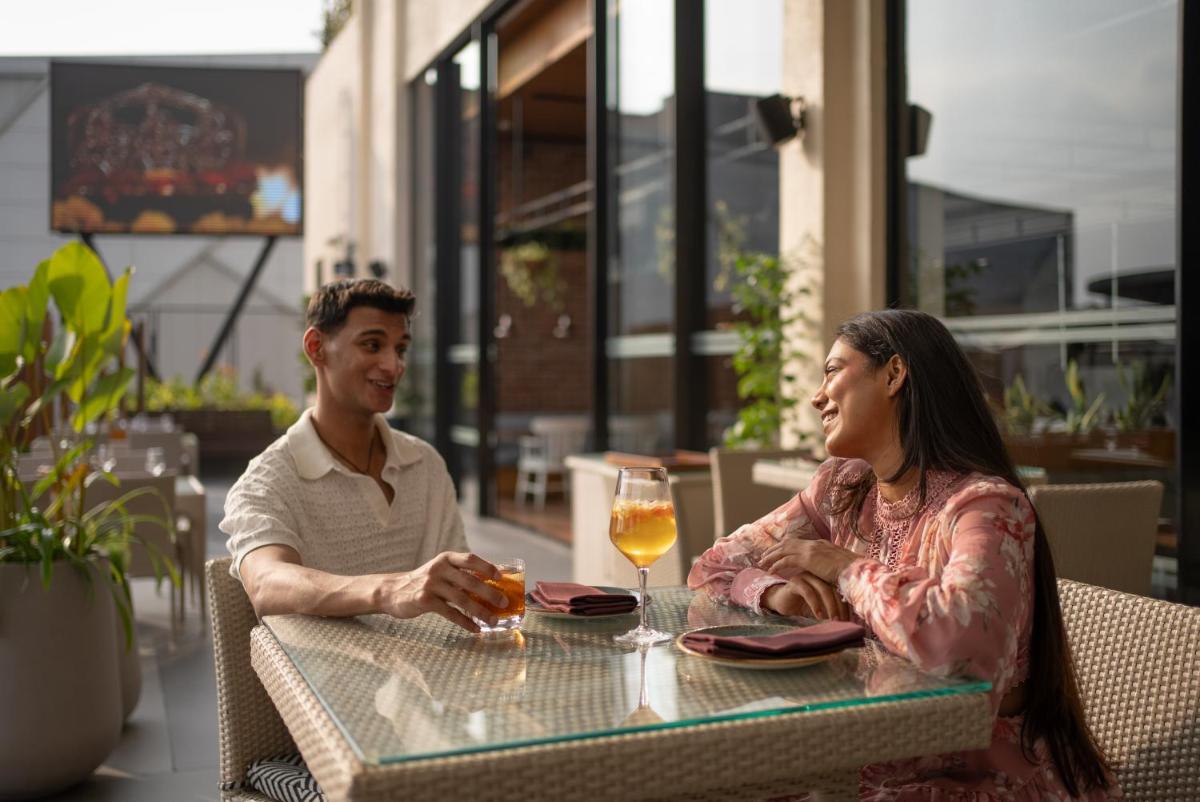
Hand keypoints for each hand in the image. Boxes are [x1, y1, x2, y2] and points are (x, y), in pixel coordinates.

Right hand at [377, 552, 504, 631]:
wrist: (393, 590)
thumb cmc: (425, 582)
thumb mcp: (441, 571)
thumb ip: (461, 575)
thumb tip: (493, 585)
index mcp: (446, 559)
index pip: (470, 559)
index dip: (487, 567)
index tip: (501, 577)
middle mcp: (439, 569)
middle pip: (470, 581)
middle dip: (490, 593)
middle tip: (504, 603)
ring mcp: (431, 585)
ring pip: (462, 599)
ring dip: (480, 611)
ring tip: (493, 620)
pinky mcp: (424, 601)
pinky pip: (450, 613)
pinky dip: (465, 622)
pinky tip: (475, 629)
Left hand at [760, 538, 859, 584]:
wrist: (857, 571)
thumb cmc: (852, 572)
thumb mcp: (839, 566)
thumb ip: (829, 566)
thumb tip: (828, 572)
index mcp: (822, 544)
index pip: (799, 542)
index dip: (787, 547)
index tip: (778, 552)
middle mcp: (814, 544)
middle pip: (788, 543)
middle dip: (774, 549)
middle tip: (764, 556)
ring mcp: (810, 549)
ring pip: (784, 550)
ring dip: (771, 556)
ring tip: (762, 563)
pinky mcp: (807, 558)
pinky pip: (786, 560)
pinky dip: (776, 564)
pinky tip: (769, 571)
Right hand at [762, 574, 849, 620]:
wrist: (781, 602)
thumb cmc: (803, 605)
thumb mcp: (820, 607)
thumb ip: (832, 609)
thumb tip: (849, 620)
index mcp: (825, 578)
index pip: (840, 588)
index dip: (846, 604)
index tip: (848, 619)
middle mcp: (817, 575)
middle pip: (834, 588)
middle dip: (840, 606)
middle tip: (842, 621)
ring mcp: (806, 577)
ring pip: (823, 589)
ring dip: (830, 606)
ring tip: (833, 620)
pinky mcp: (795, 582)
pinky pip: (808, 592)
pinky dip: (815, 605)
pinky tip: (819, 615)